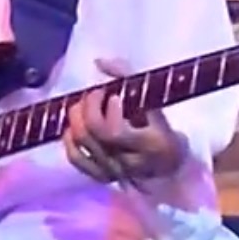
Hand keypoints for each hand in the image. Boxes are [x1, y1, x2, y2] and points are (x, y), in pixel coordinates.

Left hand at [64, 59, 186, 185]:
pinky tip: (74, 126)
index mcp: (149, 144)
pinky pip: (76, 158)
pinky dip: (68, 139)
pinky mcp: (102, 177)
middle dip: (88, 107)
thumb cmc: (161, 127)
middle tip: (95, 94)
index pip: (113, 132)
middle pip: (94, 134)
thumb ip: (128, 77)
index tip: (113, 94)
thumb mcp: (154, 101)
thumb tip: (99, 62)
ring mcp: (114, 172)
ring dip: (77, 118)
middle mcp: (130, 162)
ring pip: (81, 144)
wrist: (169, 164)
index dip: (106, 109)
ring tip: (84, 105)